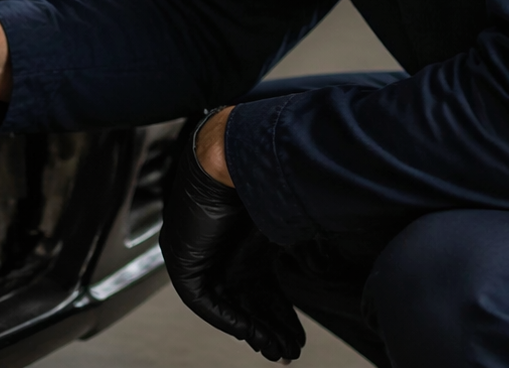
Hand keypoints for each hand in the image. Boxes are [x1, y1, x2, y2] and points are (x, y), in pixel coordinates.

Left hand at [161, 113, 304, 362]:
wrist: (230, 160)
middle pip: (247, 303)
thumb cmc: (259, 181)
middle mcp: (221, 254)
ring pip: (228, 306)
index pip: (263, 290)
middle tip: (289, 352)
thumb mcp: (283, 223)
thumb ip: (299, 246)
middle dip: (270, 329)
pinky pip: (203, 301)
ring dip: (252, 330)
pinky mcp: (183, 262)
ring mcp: (199, 258)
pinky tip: (250, 331)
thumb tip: (325, 265)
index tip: (298, 338)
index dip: (281, 316)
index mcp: (244, 245)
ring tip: (277, 350)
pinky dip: (227, 317)